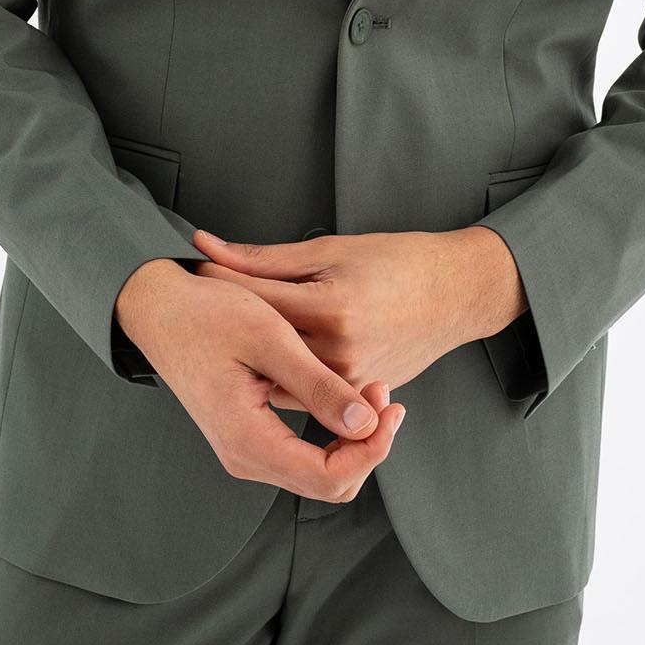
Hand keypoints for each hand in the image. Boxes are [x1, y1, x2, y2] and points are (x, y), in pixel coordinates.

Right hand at [114, 260, 405, 502]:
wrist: (160, 308)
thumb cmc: (208, 313)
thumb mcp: (270, 338)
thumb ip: (317, 386)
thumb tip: (365, 424)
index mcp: (248, 439)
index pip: (329, 478)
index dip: (372, 449)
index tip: (388, 403)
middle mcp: (245, 457)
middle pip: (330, 485)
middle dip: (368, 446)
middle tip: (385, 393)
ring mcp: (245, 450)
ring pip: (320, 474)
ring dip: (354, 440)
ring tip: (371, 390)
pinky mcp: (249, 436)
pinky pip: (304, 457)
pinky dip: (334, 435)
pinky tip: (346, 396)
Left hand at [186, 225, 525, 403]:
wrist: (456, 295)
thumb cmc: (399, 262)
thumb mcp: (333, 249)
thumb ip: (267, 259)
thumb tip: (209, 247)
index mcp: (331, 308)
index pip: (253, 297)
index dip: (216, 282)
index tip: (189, 272)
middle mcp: (338, 352)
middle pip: (259, 345)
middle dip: (225, 325)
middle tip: (195, 306)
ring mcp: (349, 380)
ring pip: (275, 381)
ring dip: (249, 360)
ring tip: (224, 336)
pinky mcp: (357, 394)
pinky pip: (303, 397)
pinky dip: (281, 378)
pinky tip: (263, 360)